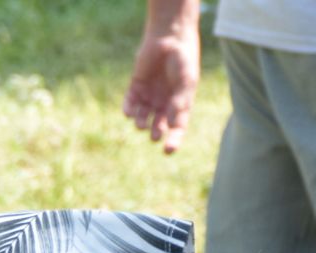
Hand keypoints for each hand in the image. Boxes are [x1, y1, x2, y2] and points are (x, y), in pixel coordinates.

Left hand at [124, 25, 199, 152]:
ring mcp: (149, 97)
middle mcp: (164, 104)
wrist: (169, 38)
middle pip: (158, 126)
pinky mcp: (136, 88)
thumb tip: (174, 122)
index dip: (174, 140)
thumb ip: (181, 99)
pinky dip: (129, 111)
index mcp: (180, 104)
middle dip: (155, 132)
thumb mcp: (186, 80)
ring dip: (141, 123)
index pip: (177, 127)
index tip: (168, 151)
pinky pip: (130, 104)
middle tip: (154, 135)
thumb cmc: (183, 59)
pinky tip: (130, 113)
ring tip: (142, 124)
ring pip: (142, 117)